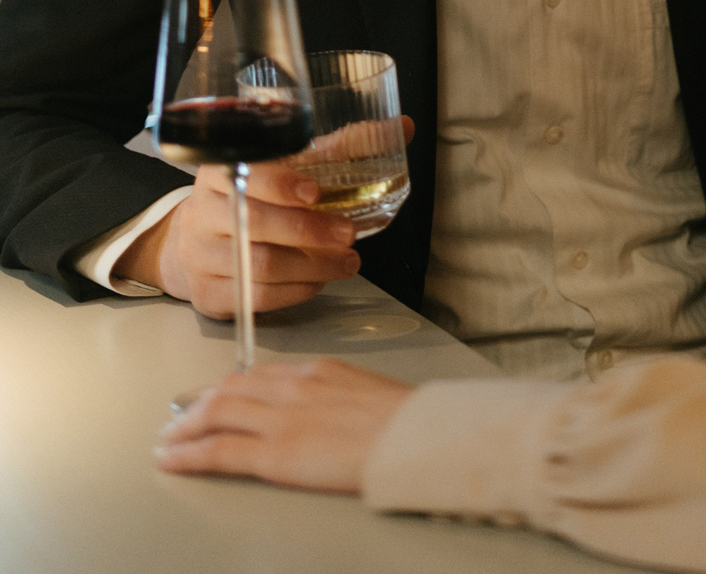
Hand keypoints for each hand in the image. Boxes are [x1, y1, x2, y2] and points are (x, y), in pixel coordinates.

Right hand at [116, 162, 361, 315]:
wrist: (198, 240)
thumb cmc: (253, 194)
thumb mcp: (285, 163)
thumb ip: (340, 146)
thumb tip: (401, 127)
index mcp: (221, 168)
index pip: (246, 172)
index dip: (280, 184)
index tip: (315, 192)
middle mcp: (203, 210)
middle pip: (254, 223)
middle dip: (307, 231)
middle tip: (347, 234)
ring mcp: (201, 255)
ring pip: (258, 265)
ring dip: (311, 266)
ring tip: (348, 262)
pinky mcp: (209, 293)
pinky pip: (256, 297)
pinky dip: (295, 290)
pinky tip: (318, 280)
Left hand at [156, 357, 411, 490]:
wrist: (411, 435)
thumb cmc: (403, 421)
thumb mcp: (368, 391)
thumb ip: (338, 395)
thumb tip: (329, 411)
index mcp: (317, 370)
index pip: (261, 374)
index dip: (232, 385)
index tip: (218, 394)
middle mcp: (292, 387)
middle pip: (232, 388)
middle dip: (201, 402)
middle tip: (182, 416)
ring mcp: (280, 419)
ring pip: (217, 413)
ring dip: (186, 426)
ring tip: (170, 440)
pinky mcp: (274, 453)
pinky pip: (219, 451)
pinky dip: (189, 455)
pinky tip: (173, 460)